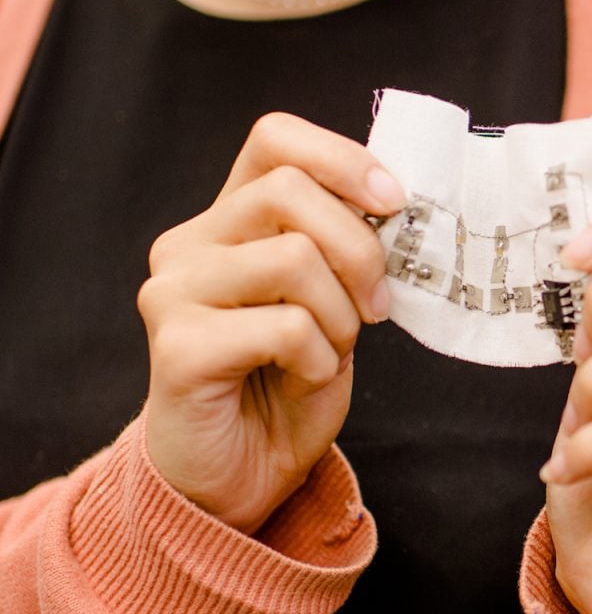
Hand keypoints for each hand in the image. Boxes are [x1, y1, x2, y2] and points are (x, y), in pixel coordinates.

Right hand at [137, 113, 405, 533]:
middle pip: (289, 190)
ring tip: (328, 352)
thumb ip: (345, 248)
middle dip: (358, 249)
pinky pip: (285, 327)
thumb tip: (394, 203)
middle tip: (376, 305)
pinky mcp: (174, 344)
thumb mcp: (334, 301)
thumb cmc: (290, 383)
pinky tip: (302, 379)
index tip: (393, 202)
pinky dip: (318, 359)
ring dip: (339, 316)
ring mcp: (174, 290)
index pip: (274, 139)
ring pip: (293, 258)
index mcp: (231, 220)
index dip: (341, 157)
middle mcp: (190, 242)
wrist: (243, 473)